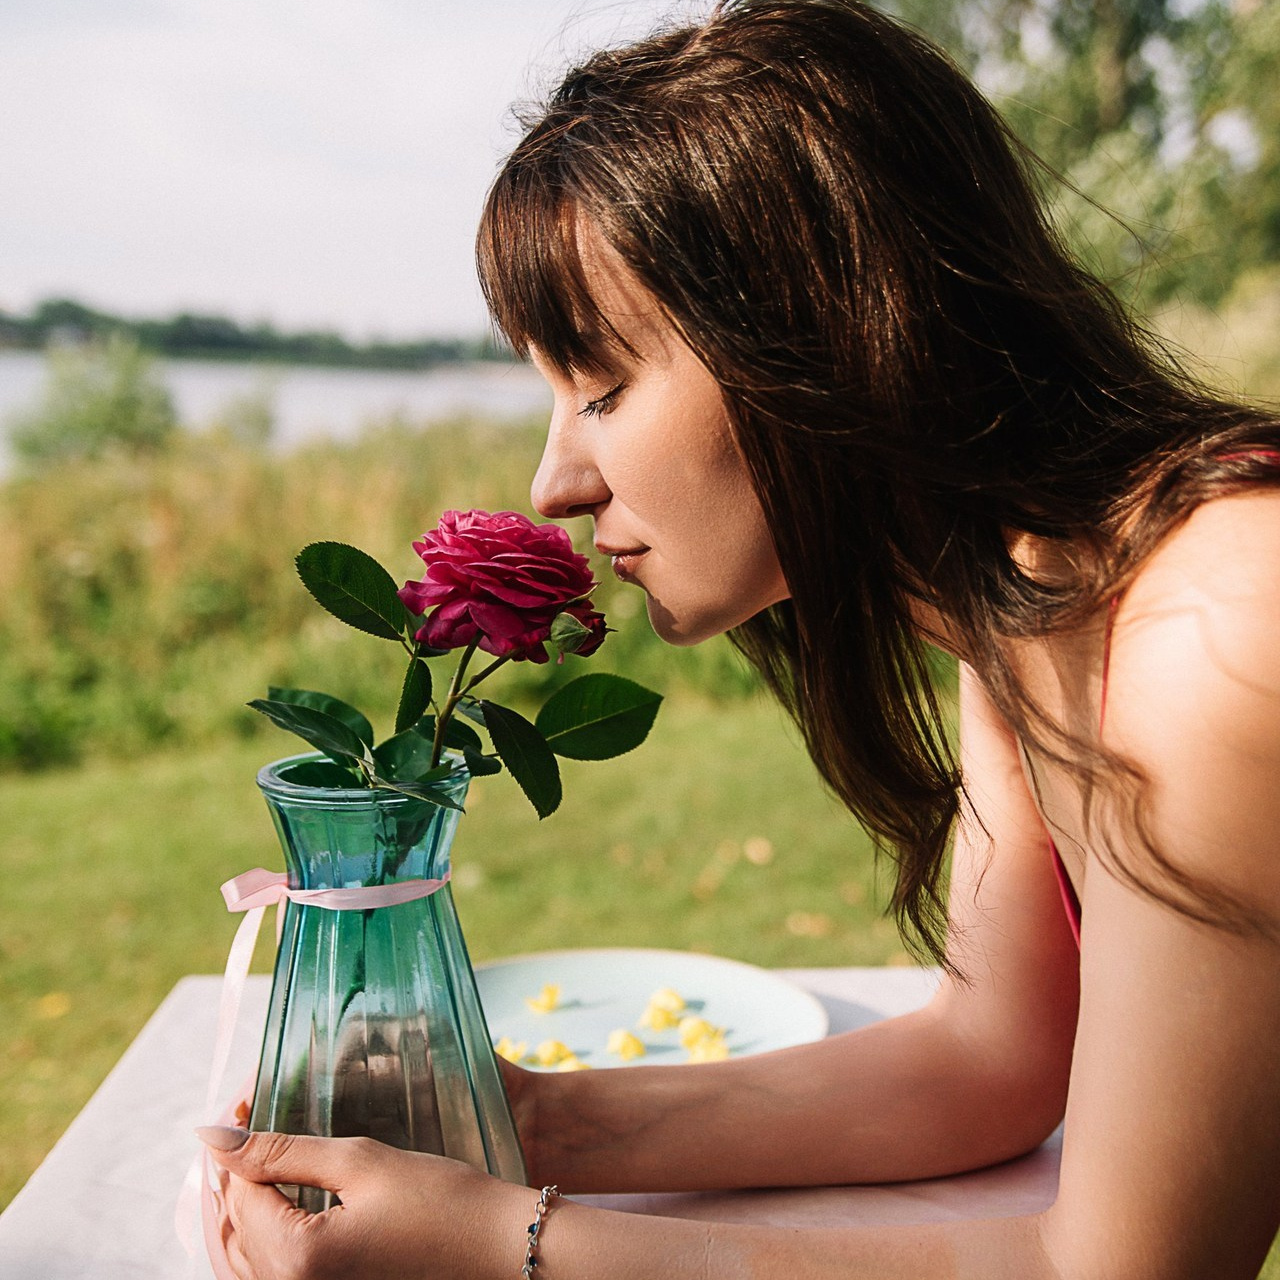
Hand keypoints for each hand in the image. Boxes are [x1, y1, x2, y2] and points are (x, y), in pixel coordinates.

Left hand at [200, 1128, 524, 1279]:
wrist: (500, 1250)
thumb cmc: (442, 1202)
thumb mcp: (362, 1162)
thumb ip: (285, 1150)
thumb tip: (214, 1136)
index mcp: (296, 1257)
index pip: (238, 1192)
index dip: (237, 1143)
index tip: (247, 1101)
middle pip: (232, 1230)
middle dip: (233, 1176)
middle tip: (250, 1126)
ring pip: (243, 1259)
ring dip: (243, 1209)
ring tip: (259, 1160)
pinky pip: (270, 1276)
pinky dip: (263, 1238)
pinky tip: (279, 1206)